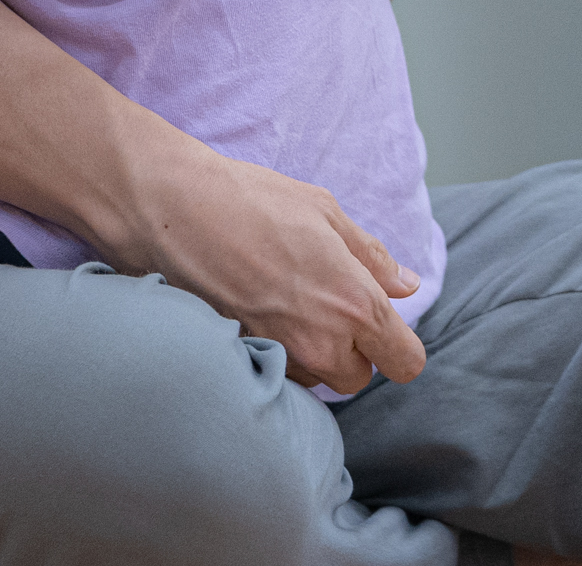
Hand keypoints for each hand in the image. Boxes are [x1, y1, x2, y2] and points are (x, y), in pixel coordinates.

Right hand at [100, 142, 426, 394]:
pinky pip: (278, 372)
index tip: (385, 330)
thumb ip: (372, 257)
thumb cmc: (252, 202)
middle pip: (358, 377)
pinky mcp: (245, 358)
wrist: (176, 212)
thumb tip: (406, 285)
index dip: (399, 348)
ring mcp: (281, 356)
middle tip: (328, 306)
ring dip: (313, 354)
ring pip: (317, 378)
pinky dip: (278, 353)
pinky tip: (261, 313)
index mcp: (356, 304)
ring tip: (288, 304)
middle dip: (352, 351)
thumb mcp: (325, 213)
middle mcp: (322, 342)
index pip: (404, 362)